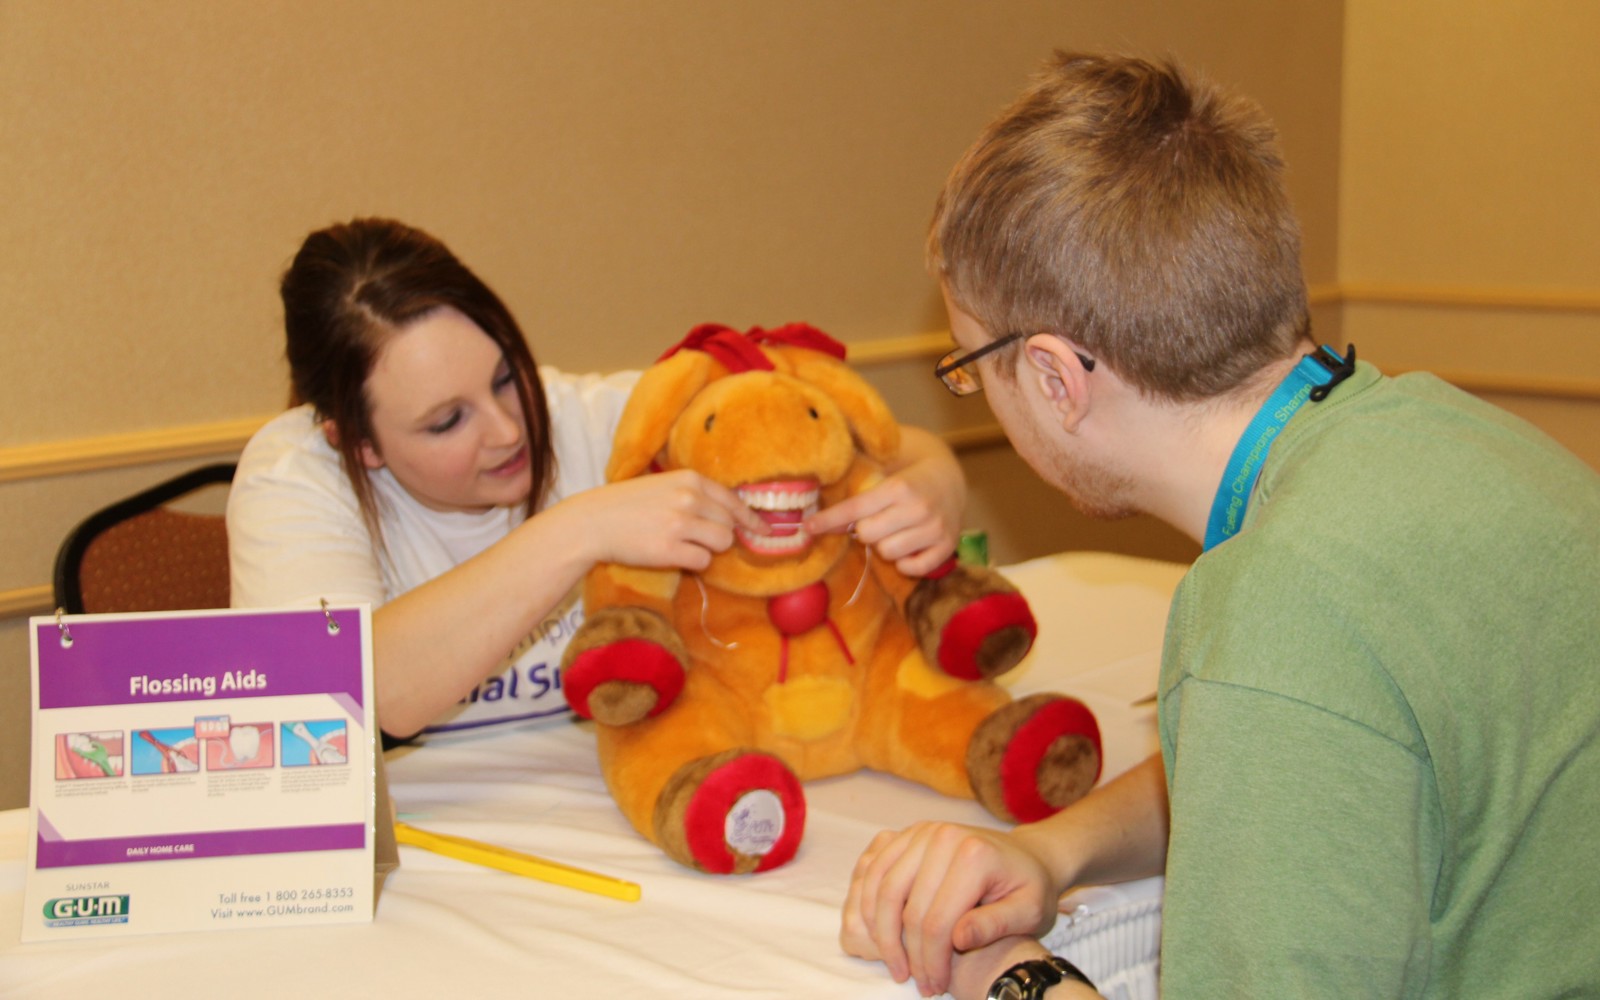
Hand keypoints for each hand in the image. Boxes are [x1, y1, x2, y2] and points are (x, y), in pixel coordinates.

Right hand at [561, 469, 767, 570]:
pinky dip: (694, 563)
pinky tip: (673, 555)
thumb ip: (695, 495)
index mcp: (689, 479)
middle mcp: (688, 498)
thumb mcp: (664, 486)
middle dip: (720, 536)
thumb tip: (733, 517)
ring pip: (722, 543)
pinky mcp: (670, 549)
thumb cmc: (628, 505)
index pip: (733, 501)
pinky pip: (703, 562)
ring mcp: (680, 523)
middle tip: (698, 539)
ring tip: (683, 545)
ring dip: (708, 549)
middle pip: (730, 524)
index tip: (764, 530)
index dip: (751, 519)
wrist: (593, 521)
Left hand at [806, 426, 962, 575]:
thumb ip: (856, 495)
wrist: (950, 479)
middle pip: (869, 535)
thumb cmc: (907, 480)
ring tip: (893, 533)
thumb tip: (815, 519)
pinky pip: (914, 568)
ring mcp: (935, 528)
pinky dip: (905, 563)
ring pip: (889, 553)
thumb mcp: (884, 478)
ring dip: (884, 546)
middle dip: (864, 532)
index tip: (808, 527)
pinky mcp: (947, 546)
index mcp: (899, 487)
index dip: (829, 519)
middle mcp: (918, 508)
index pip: (856, 508)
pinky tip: (908, 548)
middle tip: (873, 523)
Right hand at [841, 821, 1058, 997]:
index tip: (935, 987)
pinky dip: (872, 906)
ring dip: (882, 933)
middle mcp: (944, 837)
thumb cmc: (1030, 888)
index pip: (938, 921)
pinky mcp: (909, 834)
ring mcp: (922, 832)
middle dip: (908, 954)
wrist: (1028, 854)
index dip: (932, 961)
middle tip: (918, 983)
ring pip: (883, 890)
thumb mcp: (1030, 913)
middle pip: (908, 909)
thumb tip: (958, 939)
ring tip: (896, 965)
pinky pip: (876, 872)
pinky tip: (882, 934)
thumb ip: (995, 926)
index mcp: (974, 856)